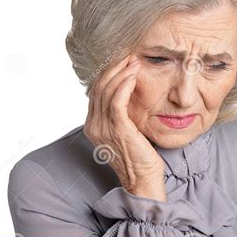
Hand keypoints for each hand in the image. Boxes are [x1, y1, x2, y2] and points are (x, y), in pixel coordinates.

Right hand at [83, 53, 166, 201]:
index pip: (96, 92)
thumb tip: (126, 96)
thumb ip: (119, 116)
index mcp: (93, 126)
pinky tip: (133, 75)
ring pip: (107, 91)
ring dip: (121, 72)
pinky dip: (124, 84)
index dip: (109, 74)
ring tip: (134, 61)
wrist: (143, 180)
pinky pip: (117, 100)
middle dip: (114, 68)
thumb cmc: (138, 157)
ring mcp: (103, 128)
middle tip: (129, 56)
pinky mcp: (117, 129)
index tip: (123, 62)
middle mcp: (94, 126)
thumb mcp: (124, 133)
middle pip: (98, 87)